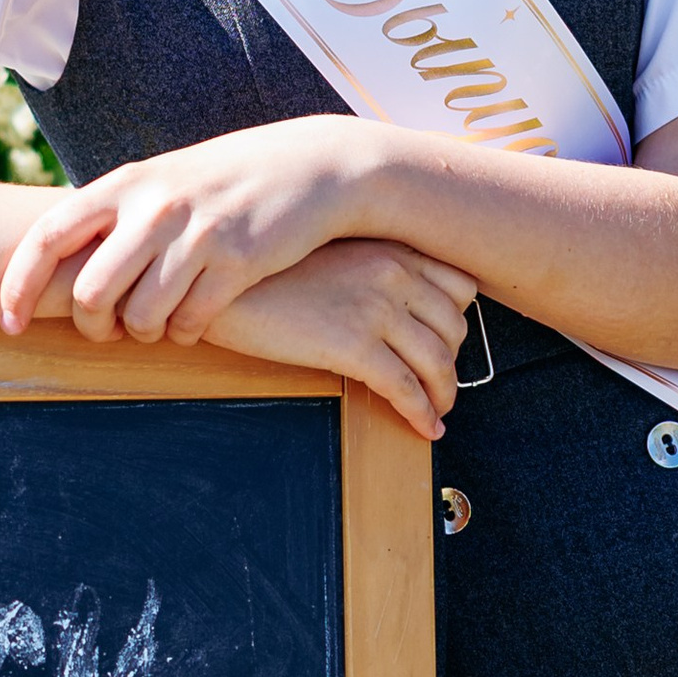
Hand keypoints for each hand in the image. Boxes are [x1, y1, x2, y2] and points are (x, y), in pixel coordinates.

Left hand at [0, 117, 376, 341]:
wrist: (311, 166)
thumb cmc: (224, 180)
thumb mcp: (161, 180)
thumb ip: (113, 213)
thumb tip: (51, 258)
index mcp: (124, 184)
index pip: (47, 236)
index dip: (18, 285)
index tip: (9, 322)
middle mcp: (154, 207)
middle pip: (90, 294)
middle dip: (92, 327)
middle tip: (109, 330)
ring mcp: (197, 235)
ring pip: (140, 318)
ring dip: (143, 334)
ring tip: (156, 323)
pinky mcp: (238, 263)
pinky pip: (189, 324)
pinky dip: (184, 333)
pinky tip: (194, 319)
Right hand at [203, 241, 477, 441]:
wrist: (218, 283)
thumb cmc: (262, 272)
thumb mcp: (325, 253)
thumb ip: (365, 268)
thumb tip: (389, 304)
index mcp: (388, 247)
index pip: (459, 283)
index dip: (459, 318)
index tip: (448, 339)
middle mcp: (392, 272)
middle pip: (455, 326)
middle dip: (452, 360)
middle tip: (441, 382)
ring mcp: (376, 308)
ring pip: (438, 362)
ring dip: (444, 393)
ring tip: (436, 410)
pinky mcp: (354, 346)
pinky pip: (406, 389)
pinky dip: (422, 414)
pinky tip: (425, 428)